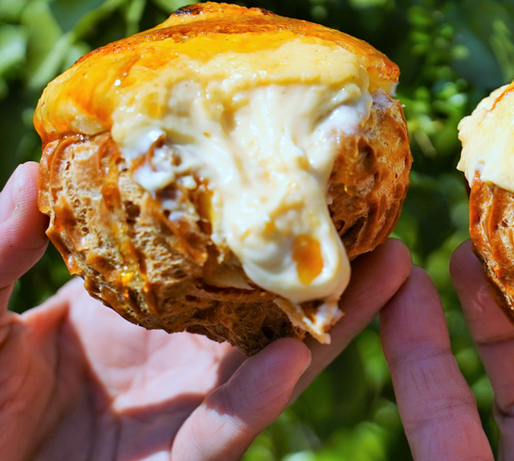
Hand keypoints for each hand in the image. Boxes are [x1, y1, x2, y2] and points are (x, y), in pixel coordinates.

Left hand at [0, 162, 411, 460]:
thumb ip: (3, 247)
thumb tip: (33, 166)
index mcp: (136, 313)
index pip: (216, 264)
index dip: (262, 227)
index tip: (308, 179)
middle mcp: (175, 357)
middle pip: (268, 309)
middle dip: (328, 268)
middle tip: (384, 217)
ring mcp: (181, 412)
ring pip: (272, 366)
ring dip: (331, 325)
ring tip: (389, 271)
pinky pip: (221, 434)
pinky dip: (256, 400)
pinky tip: (293, 358)